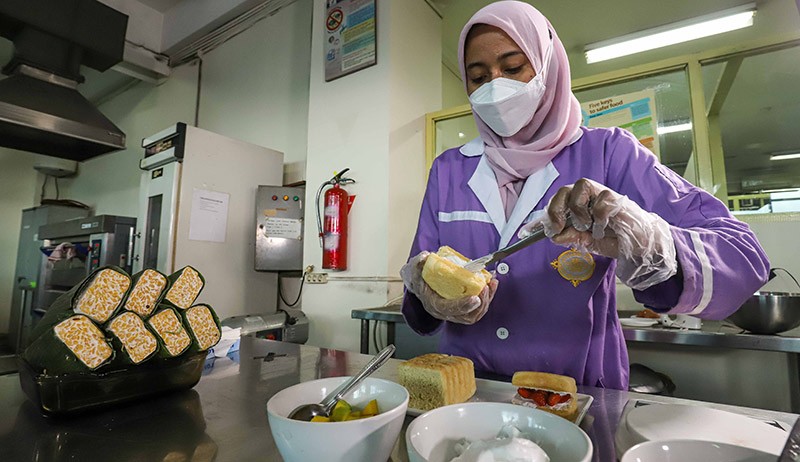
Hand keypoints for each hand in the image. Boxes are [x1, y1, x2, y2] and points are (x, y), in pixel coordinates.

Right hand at [400, 251, 498, 323]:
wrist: (420, 283)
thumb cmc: (420, 276)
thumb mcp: (415, 267)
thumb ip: (419, 262)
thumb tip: (425, 257)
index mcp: (433, 303)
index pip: (448, 309)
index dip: (463, 305)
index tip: (475, 297)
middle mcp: (444, 312)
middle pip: (466, 316)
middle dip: (480, 303)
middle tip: (486, 288)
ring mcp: (455, 312)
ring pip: (475, 314)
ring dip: (486, 301)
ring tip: (492, 284)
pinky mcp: (464, 308)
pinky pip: (478, 309)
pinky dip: (487, 298)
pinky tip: (491, 285)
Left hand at [528, 178, 676, 289]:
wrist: (637, 244)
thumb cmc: (611, 238)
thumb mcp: (585, 242)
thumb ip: (568, 237)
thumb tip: (553, 235)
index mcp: (576, 206)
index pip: (555, 204)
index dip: (542, 216)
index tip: (526, 232)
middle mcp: (586, 197)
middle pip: (563, 190)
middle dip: (556, 209)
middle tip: (558, 227)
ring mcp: (601, 194)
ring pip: (580, 187)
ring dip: (577, 209)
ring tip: (586, 225)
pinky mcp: (615, 198)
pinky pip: (600, 201)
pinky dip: (598, 215)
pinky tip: (603, 225)